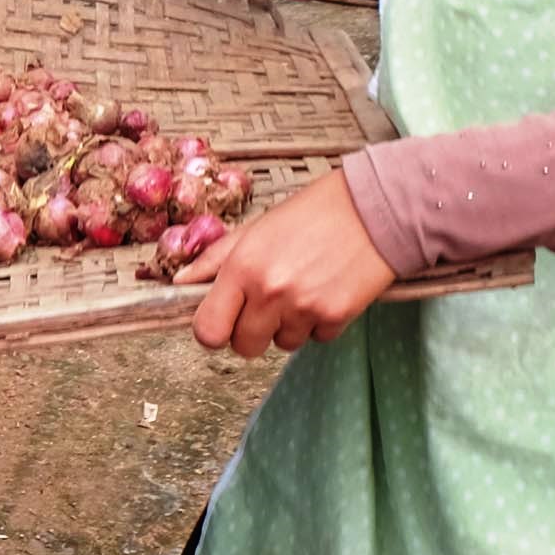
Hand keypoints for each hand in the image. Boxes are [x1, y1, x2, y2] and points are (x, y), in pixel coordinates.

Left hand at [186, 168, 397, 354]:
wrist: (374, 208)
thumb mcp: (255, 229)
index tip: (223, 321)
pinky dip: (319, 323)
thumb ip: (214, 260)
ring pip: (282, 344)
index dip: (213, 330)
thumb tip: (180, 283)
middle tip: (267, 305)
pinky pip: (316, 339)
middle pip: (244, 346)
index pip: (208, 330)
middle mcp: (270, 291)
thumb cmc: (314, 213)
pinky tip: (326, 291)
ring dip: (288, 326)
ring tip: (302, 289)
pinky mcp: (336, 316)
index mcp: (243, 267)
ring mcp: (304, 307)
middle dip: (251, 332)